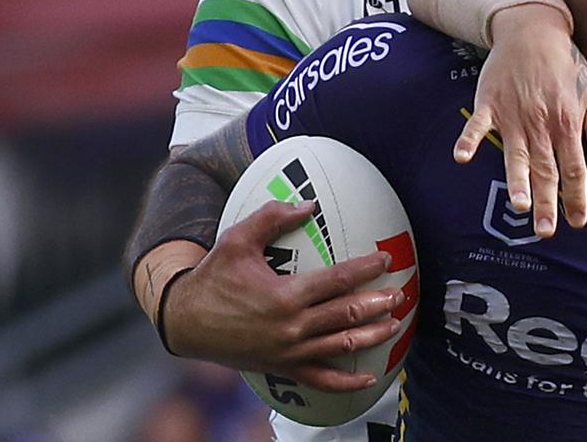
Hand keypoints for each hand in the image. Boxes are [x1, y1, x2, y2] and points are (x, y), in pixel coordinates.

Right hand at [162, 200, 403, 391]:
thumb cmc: (213, 277)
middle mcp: (291, 326)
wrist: (184, 321)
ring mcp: (289, 351)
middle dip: (379, 303)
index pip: (338, 280)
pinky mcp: (283, 368)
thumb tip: (308, 206)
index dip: (365, 268)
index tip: (384, 259)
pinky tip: (370, 377)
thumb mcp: (236, 240)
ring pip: (341, 346)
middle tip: (401, 294)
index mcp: (285, 295)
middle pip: (347, 314)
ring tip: (395, 325)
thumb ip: (272, 218)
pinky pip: (320, 379)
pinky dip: (346, 381)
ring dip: (372, 336)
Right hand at [453, 5, 586, 237]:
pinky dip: (469, 139)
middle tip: (545, 231)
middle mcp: (542, 124)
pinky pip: (477, 125)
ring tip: (519, 205)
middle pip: (546, 170)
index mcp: (568, 123)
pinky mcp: (490, 103)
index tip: (577, 221)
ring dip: (517, 180)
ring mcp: (514, 115)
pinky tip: (463, 157)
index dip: (576, 197)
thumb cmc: (567, 65)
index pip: (575, 168)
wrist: (533, 31)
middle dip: (547, 202)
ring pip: (516, 154)